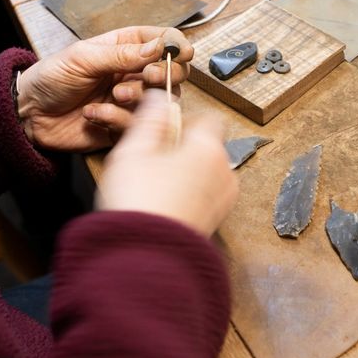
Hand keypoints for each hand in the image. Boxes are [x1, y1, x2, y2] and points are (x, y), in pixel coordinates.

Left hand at [15, 26, 191, 150]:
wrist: (27, 114)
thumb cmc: (50, 77)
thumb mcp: (83, 57)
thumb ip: (122, 54)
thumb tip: (159, 46)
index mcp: (125, 47)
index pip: (163, 40)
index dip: (177, 45)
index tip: (182, 52)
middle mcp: (133, 72)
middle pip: (173, 71)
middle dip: (167, 74)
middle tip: (149, 76)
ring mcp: (130, 100)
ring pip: (160, 100)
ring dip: (140, 97)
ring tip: (114, 96)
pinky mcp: (122, 125)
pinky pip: (137, 125)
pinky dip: (118, 120)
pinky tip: (93, 115)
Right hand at [96, 90, 237, 236]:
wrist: (146, 259)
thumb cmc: (139, 205)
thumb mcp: (133, 151)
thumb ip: (149, 119)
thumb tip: (159, 98)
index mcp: (209, 148)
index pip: (210, 117)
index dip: (185, 119)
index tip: (164, 129)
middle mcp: (224, 171)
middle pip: (207, 145)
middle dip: (182, 148)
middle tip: (152, 160)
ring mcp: (223, 199)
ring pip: (206, 172)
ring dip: (185, 172)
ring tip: (154, 184)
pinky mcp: (215, 220)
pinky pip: (205, 196)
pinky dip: (188, 194)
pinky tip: (162, 203)